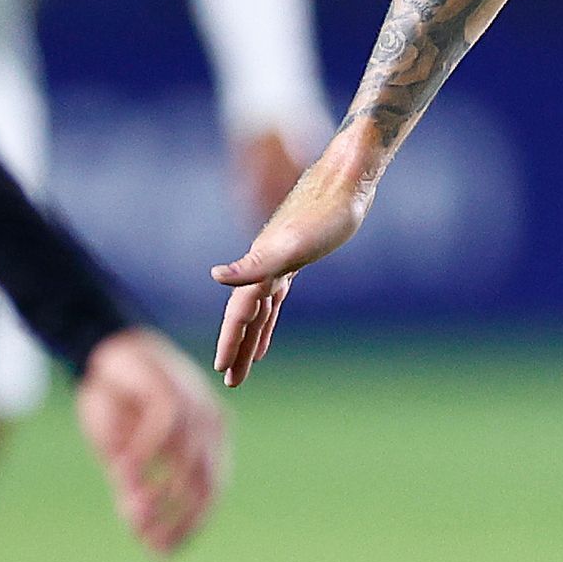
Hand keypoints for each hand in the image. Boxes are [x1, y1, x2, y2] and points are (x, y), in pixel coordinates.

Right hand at [71, 329, 225, 554]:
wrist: (107, 358)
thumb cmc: (121, 412)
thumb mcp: (126, 458)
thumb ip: (135, 489)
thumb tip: (142, 531)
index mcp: (208, 449)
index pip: (207, 498)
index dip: (186, 528)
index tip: (160, 553)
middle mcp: (210, 430)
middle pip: (204, 485)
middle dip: (175, 515)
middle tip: (142, 533)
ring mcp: (196, 406)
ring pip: (186, 461)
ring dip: (157, 489)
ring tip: (130, 509)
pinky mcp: (172, 386)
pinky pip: (164, 427)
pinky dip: (144, 453)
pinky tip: (121, 470)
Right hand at [209, 134, 374, 383]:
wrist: (347, 180)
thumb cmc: (327, 213)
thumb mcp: (293, 245)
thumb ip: (255, 266)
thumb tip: (216, 277)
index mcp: (262, 266)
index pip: (240, 312)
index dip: (231, 341)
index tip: (221, 368)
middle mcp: (265, 266)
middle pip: (246, 316)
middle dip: (237, 348)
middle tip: (231, 381)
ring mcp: (279, 262)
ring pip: (260, 310)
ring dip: (251, 338)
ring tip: (245, 367)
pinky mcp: (295, 258)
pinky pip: (275, 298)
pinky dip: (269, 319)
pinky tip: (266, 333)